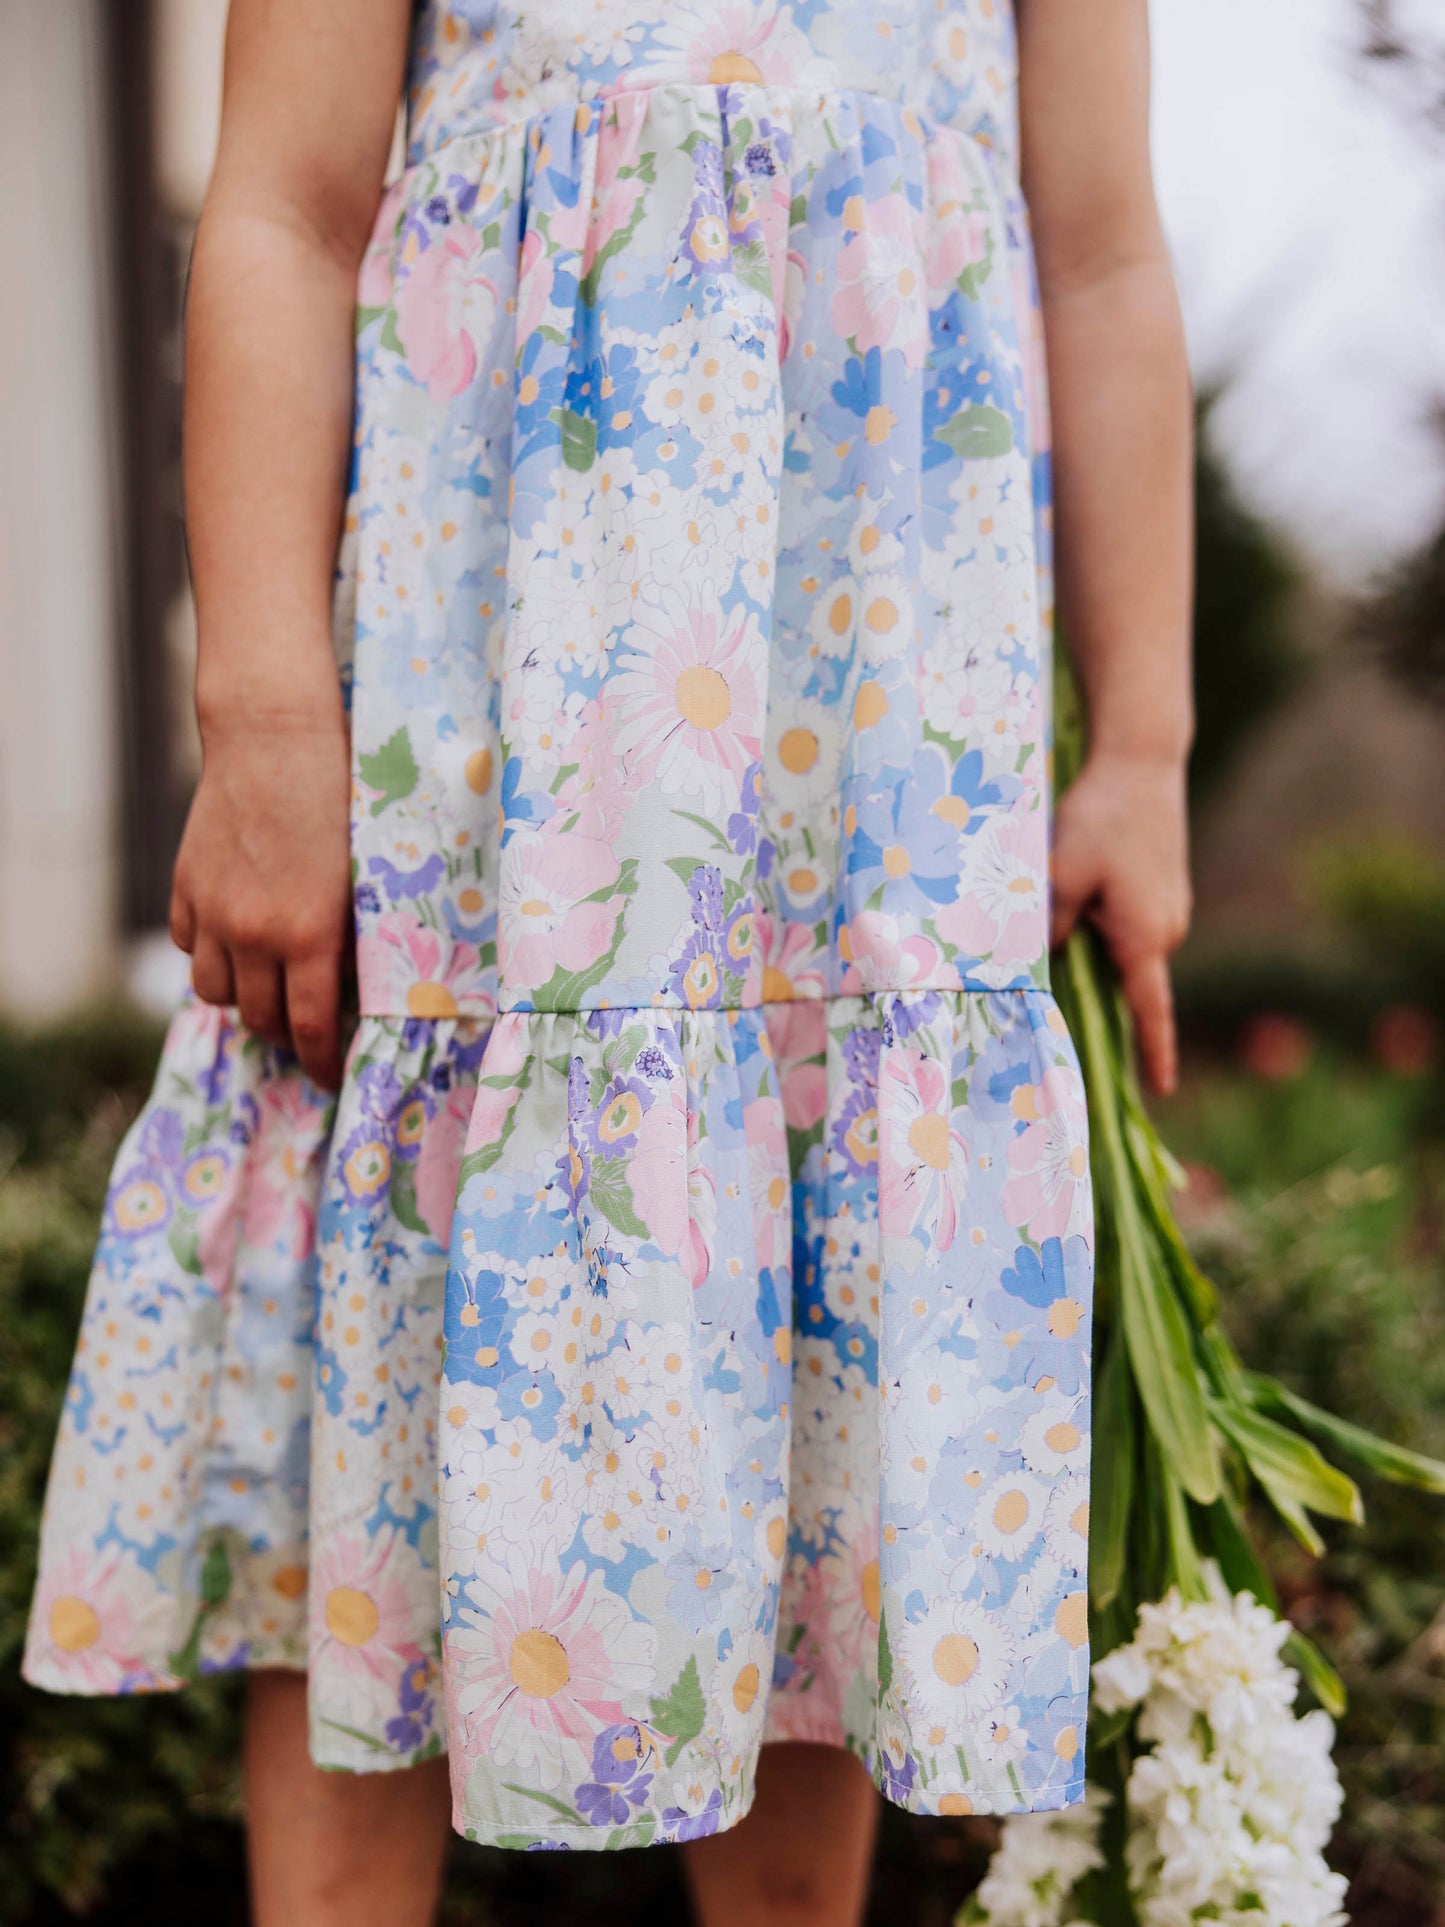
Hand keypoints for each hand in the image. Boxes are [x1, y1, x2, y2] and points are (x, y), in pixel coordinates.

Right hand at [170, 707, 351, 1090]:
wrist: (275, 734)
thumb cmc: (343, 793)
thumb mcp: (367, 872)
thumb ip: (356, 933)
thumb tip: (361, 985)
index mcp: (311, 934)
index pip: (311, 1028)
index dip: (322, 1063)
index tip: (332, 1078)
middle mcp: (254, 932)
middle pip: (260, 1018)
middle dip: (286, 1036)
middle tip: (309, 1031)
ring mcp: (214, 910)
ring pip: (215, 991)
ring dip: (244, 998)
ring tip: (270, 987)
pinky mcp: (187, 885)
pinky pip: (188, 946)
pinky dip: (210, 954)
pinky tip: (235, 941)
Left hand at [1050, 751, 1191, 1095]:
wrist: (1142, 761)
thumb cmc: (1101, 818)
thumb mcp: (1062, 875)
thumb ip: (1051, 928)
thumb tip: (1042, 963)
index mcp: (1145, 937)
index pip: (1150, 1010)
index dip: (1155, 1052)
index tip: (1163, 1091)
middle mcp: (1167, 930)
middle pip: (1122, 976)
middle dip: (1091, 975)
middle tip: (1057, 941)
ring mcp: (1170, 909)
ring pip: (1122, 945)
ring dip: (1093, 936)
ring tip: (1068, 887)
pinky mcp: (1163, 889)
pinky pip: (1129, 921)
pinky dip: (1104, 916)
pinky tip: (1087, 879)